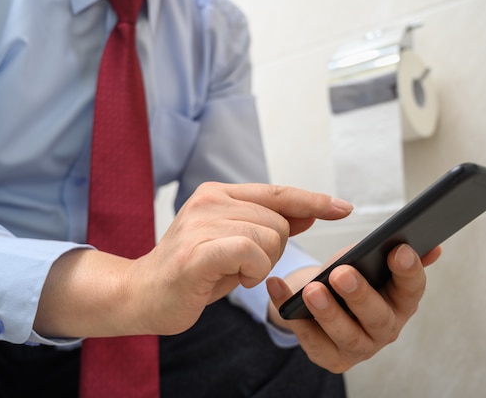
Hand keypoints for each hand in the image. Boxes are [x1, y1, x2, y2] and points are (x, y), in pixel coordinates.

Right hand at [35, 182, 351, 338]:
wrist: (143, 294)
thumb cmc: (194, 271)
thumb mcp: (237, 244)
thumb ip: (268, 225)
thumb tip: (309, 214)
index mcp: (218, 193)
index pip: (278, 192)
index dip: (313, 200)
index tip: (342, 208)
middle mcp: (210, 199)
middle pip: (280, 221)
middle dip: (275, 251)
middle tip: (245, 266)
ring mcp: (202, 222)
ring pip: (270, 237)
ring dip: (262, 265)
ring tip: (233, 272)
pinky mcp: (198, 250)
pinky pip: (251, 251)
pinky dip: (254, 270)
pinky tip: (237, 278)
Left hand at [267, 244, 440, 372]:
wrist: (324, 301)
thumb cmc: (353, 277)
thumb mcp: (371, 261)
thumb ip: (396, 254)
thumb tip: (432, 246)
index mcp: (401, 301)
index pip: (412, 288)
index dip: (408, 270)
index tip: (398, 250)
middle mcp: (385, 328)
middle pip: (378, 317)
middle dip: (360, 295)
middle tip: (341, 273)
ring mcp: (359, 347)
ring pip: (346, 335)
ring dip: (328, 312)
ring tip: (311, 290)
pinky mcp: (330, 358)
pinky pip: (310, 339)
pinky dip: (291, 314)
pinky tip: (277, 287)